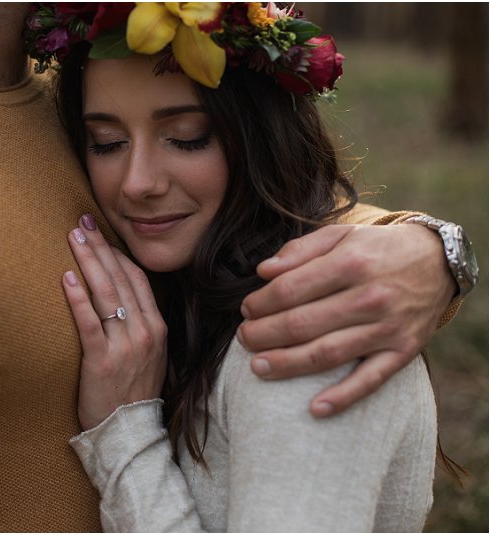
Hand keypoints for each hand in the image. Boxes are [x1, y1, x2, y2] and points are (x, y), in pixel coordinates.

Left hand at [63, 214, 167, 430]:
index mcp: (156, 327)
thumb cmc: (132, 392)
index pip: (137, 279)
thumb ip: (138, 325)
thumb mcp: (148, 355)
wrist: (129, 432)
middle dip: (99, 247)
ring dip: (88, 262)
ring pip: (105, 294)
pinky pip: (89, 323)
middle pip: (120, 279)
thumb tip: (118, 298)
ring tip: (72, 238)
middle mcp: (144, 331)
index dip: (117, 253)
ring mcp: (125, 345)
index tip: (101, 234)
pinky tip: (66, 278)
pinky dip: (78, 298)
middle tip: (81, 223)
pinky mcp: (101, 360)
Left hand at [238, 224, 453, 417]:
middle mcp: (369, 297)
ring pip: (327, 353)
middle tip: (243, 339)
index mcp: (349, 263)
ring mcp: (387, 328)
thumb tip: (262, 271)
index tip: (246, 310)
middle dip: (264, 335)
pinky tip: (314, 409)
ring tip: (257, 368)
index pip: (290, 290)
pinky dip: (343, 397)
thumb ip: (300, 250)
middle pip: (303, 324)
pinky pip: (371, 380)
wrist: (439, 261)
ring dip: (287, 364)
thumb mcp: (341, 234)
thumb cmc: (376, 248)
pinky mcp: (403, 351)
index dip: (260, 303)